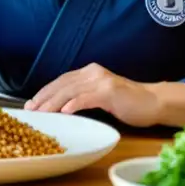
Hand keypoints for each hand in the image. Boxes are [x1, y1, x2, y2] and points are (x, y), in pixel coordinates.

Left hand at [25, 64, 162, 126]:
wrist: (153, 103)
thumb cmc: (127, 103)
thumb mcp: (100, 97)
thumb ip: (83, 96)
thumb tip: (59, 108)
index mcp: (89, 72)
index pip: (61, 81)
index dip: (44, 92)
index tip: (31, 104)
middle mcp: (93, 73)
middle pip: (62, 84)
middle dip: (44, 97)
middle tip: (31, 111)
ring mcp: (102, 81)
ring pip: (71, 91)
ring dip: (53, 102)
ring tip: (42, 113)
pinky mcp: (110, 91)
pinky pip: (88, 98)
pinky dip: (74, 104)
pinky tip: (64, 111)